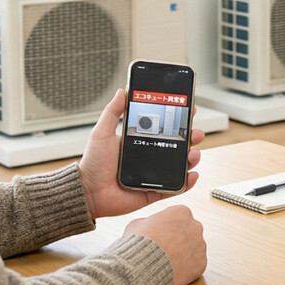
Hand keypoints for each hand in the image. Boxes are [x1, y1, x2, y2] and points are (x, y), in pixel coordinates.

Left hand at [77, 89, 203, 219]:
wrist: (88, 192)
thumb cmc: (93, 164)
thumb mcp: (102, 133)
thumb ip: (112, 113)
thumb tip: (122, 91)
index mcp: (139, 141)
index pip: (163, 127)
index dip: (177, 119)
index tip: (188, 109)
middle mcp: (149, 156)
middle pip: (177, 144)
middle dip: (190, 137)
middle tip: (196, 132)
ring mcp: (154, 174)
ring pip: (179, 165)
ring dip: (191, 158)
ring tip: (193, 153)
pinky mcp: (154, 192)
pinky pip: (175, 187)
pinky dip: (187, 183)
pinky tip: (192, 175)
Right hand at [125, 205, 206, 284]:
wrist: (143, 266)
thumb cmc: (139, 243)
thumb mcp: (138, 223)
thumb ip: (150, 221)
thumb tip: (150, 226)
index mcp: (181, 212)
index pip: (179, 216)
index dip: (169, 226)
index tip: (163, 234)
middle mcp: (195, 226)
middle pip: (189, 231)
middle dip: (180, 239)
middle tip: (166, 248)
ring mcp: (200, 245)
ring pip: (194, 248)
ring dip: (184, 254)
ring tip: (168, 261)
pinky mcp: (201, 263)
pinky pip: (196, 265)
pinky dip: (187, 268)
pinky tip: (174, 270)